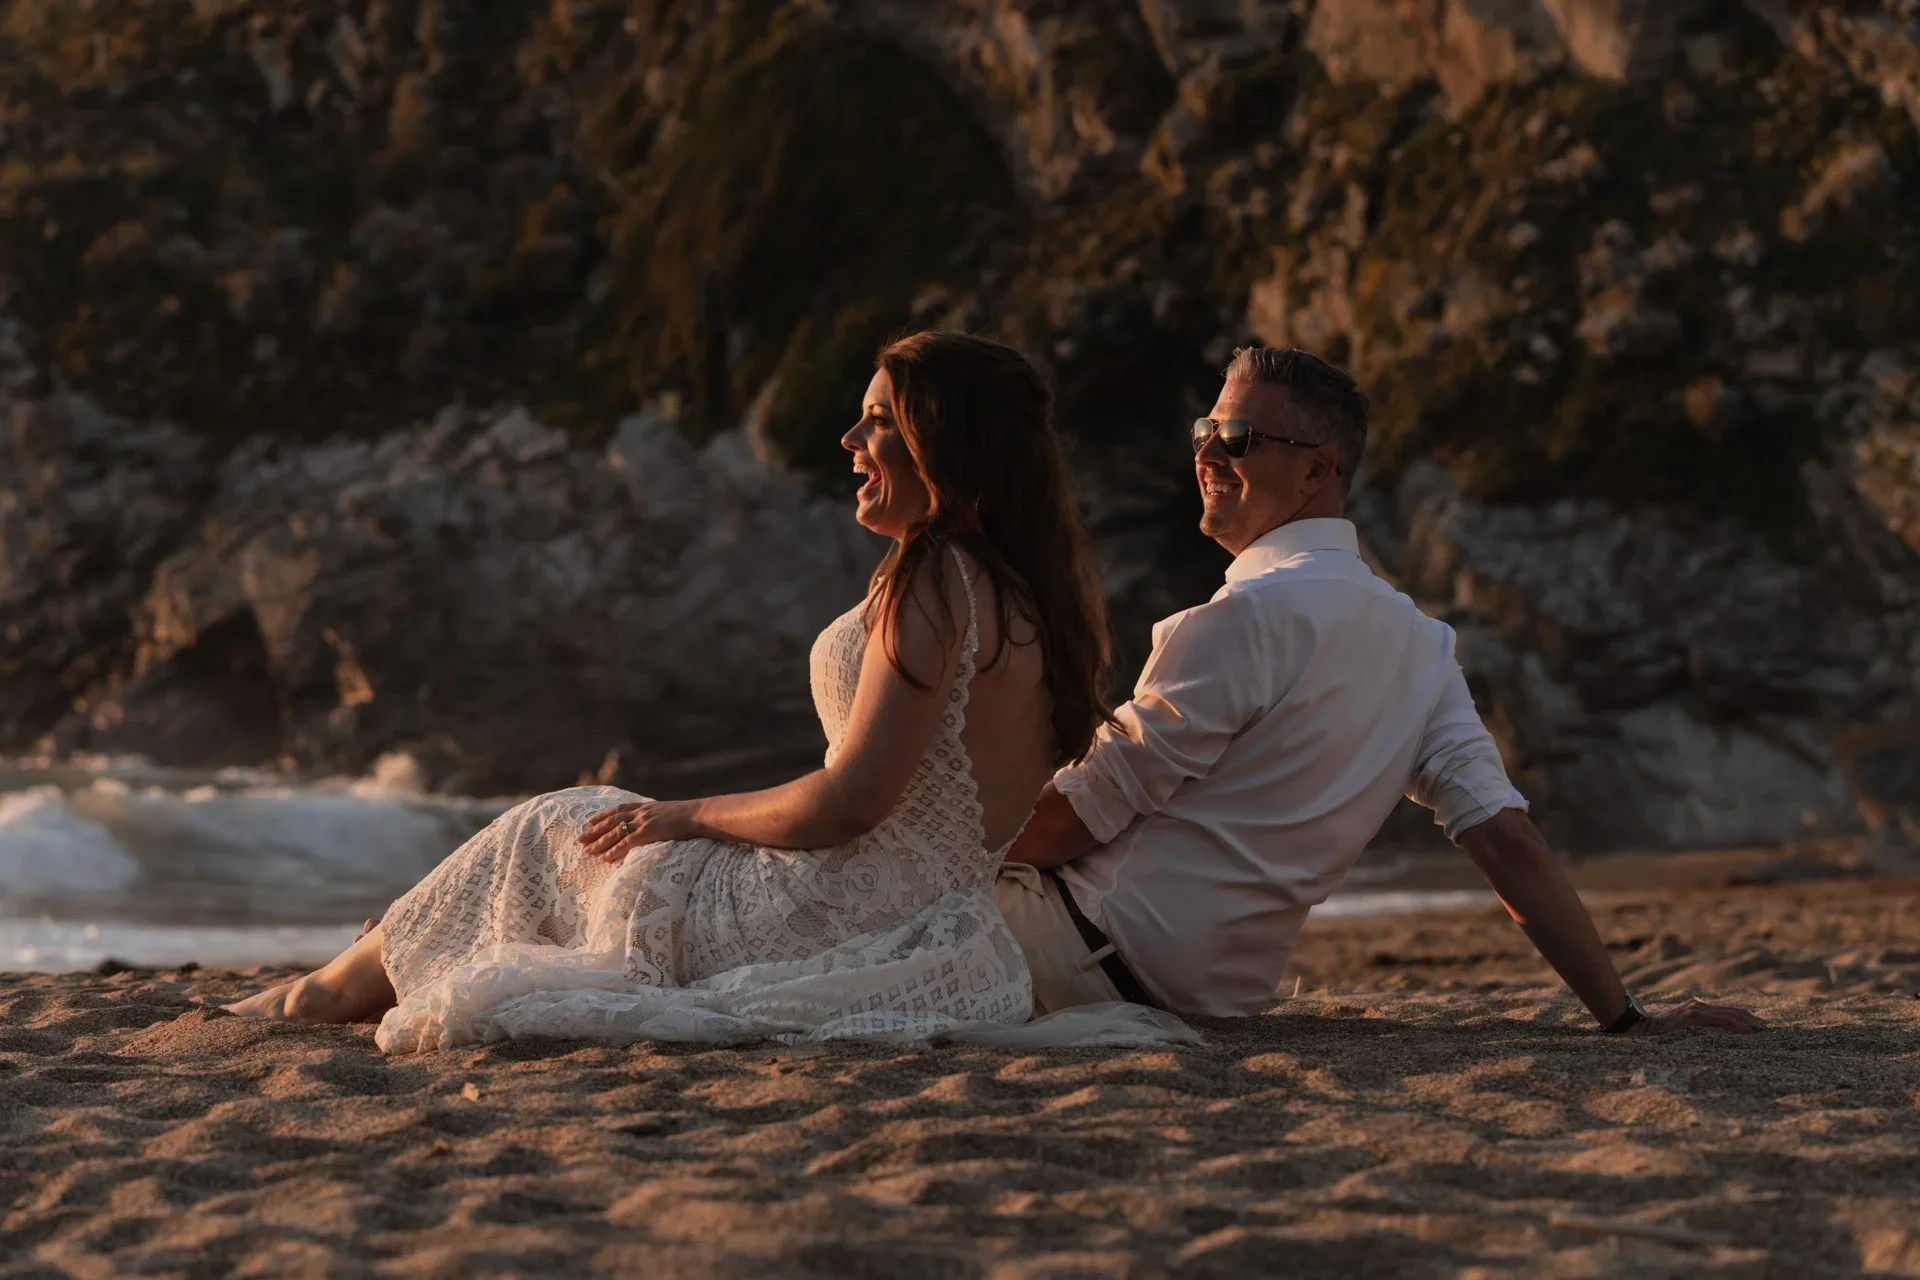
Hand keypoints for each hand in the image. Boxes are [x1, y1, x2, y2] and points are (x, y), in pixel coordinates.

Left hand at [579, 800, 698, 863]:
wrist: (697, 814)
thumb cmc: (688, 816)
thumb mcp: (669, 812)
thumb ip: (658, 817)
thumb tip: (656, 823)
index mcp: (645, 807)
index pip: (618, 810)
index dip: (603, 816)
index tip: (590, 822)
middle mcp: (641, 813)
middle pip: (611, 821)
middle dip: (594, 830)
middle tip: (579, 839)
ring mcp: (644, 822)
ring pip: (616, 832)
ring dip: (600, 842)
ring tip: (587, 850)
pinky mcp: (648, 832)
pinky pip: (627, 842)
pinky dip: (615, 850)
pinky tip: (605, 858)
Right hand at [1630, 997, 1766, 1035]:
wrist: (1639, 1028)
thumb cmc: (1658, 1033)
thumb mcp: (1680, 1028)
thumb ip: (1694, 1027)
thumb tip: (1712, 1036)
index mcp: (1697, 1008)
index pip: (1728, 1012)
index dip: (1746, 1018)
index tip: (1761, 1028)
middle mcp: (1698, 1006)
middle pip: (1733, 1011)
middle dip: (1752, 1021)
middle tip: (1768, 1031)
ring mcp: (1696, 1010)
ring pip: (1730, 1015)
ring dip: (1748, 1024)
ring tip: (1762, 1032)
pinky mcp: (1693, 1017)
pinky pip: (1720, 1022)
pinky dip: (1735, 1026)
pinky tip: (1747, 1033)